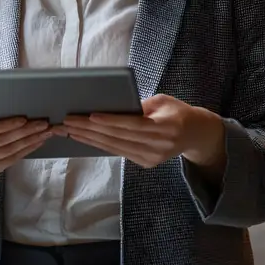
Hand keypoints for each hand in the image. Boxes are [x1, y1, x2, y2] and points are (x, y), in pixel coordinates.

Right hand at [0, 117, 50, 194]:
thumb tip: (5, 98)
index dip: (4, 125)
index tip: (23, 118)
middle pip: (0, 142)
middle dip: (24, 132)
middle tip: (42, 123)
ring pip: (8, 152)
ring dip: (29, 141)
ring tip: (45, 131)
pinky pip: (11, 161)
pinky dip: (26, 150)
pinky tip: (37, 142)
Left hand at [59, 94, 225, 171]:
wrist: (196, 134)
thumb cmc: (177, 111)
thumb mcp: (163, 101)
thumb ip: (140, 105)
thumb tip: (113, 105)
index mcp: (165, 127)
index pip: (132, 125)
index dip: (110, 121)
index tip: (89, 116)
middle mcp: (159, 146)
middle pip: (118, 138)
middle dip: (91, 129)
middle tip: (69, 121)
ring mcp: (152, 158)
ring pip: (115, 147)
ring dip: (90, 139)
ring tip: (70, 129)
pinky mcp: (146, 163)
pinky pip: (119, 152)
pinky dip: (100, 144)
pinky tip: (85, 138)